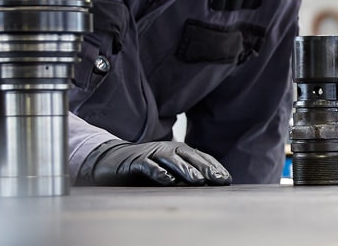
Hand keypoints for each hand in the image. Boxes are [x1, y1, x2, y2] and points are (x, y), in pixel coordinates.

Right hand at [77, 140, 232, 186]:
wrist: (111, 161)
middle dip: (205, 168)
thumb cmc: (144, 169)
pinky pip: (148, 165)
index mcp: (178, 151)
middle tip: (218, 180)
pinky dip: (158, 172)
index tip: (226, 179)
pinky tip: (167, 180)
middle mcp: (167, 149)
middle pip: (190, 156)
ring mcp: (151, 153)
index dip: (214, 167)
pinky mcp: (135, 161)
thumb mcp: (168, 173)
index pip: (201, 157)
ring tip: (198, 181)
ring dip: (186, 170)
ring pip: (172, 159)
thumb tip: (208, 187)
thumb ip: (184, 178)